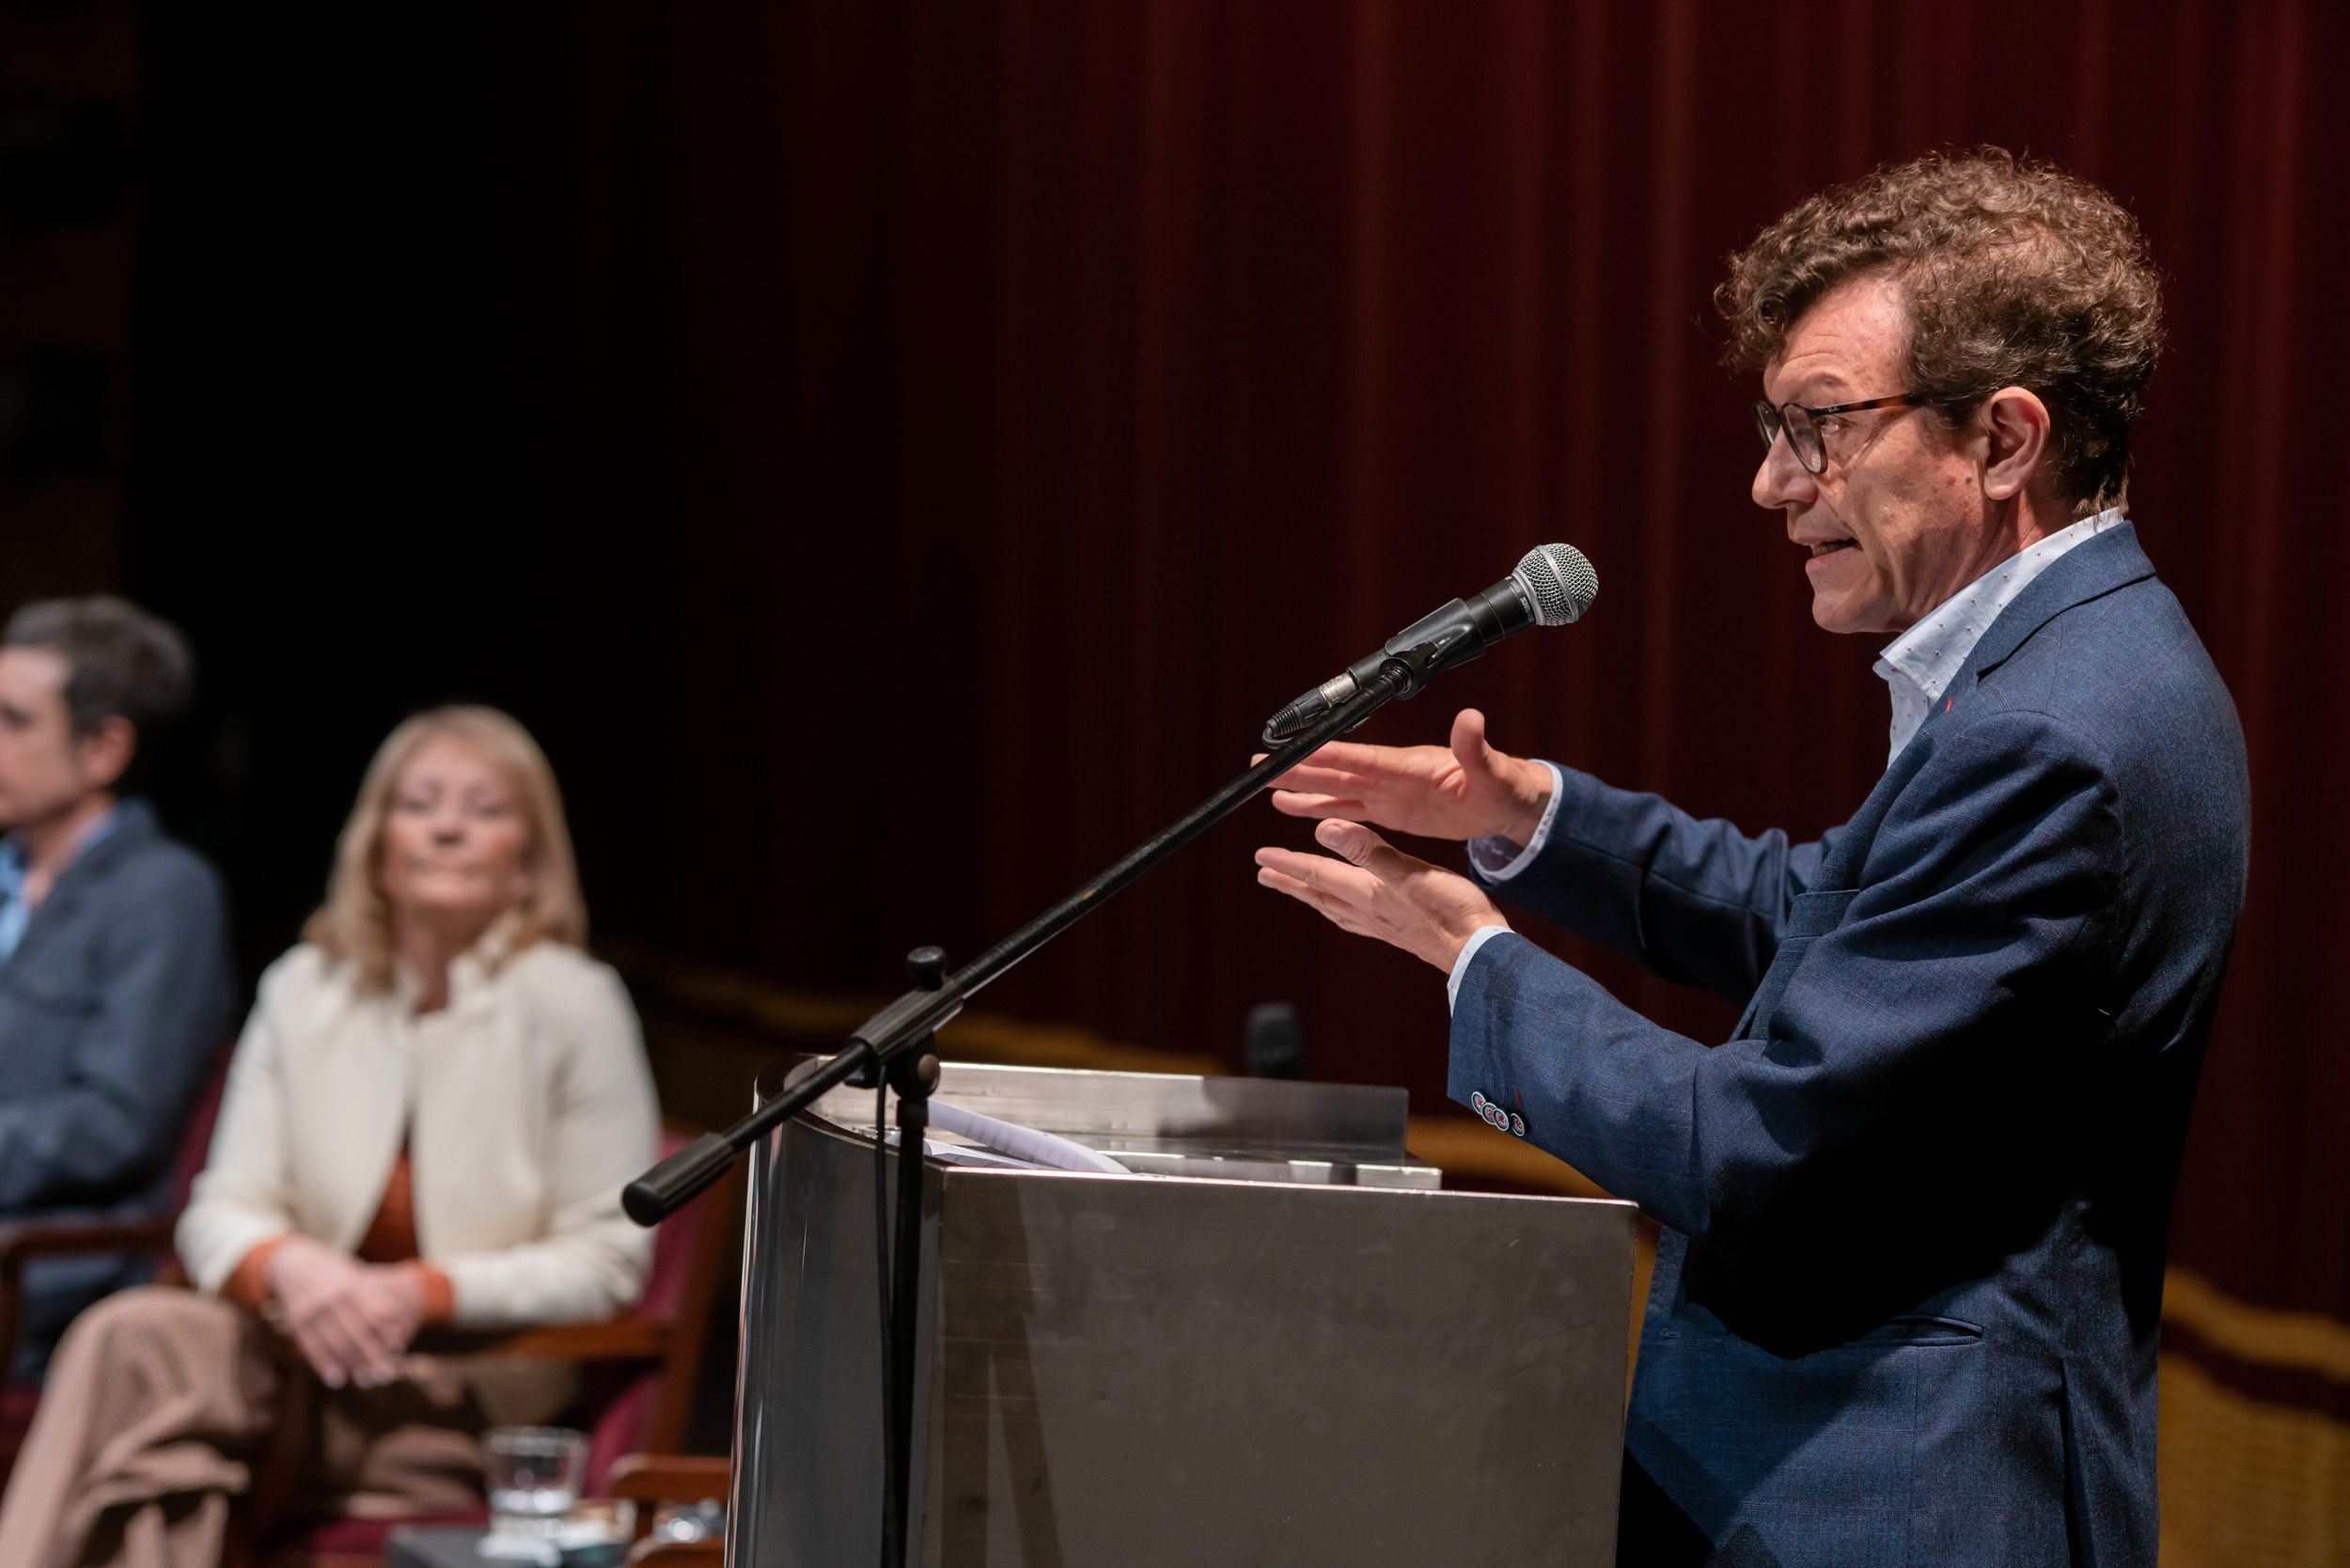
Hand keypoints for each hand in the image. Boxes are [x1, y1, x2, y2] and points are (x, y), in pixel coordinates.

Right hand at [266, 1237, 426, 1388]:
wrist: (294, 1263)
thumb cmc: (335, 1273)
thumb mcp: (355, 1276)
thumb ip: (375, 1296)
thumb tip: (399, 1320)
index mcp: (352, 1283)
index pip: (374, 1313)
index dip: (386, 1333)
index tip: (398, 1351)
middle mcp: (333, 1297)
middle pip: (357, 1332)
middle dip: (372, 1356)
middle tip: (385, 1375)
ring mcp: (313, 1309)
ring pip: (335, 1342)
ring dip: (352, 1365)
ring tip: (366, 1380)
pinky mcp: (297, 1320)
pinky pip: (313, 1346)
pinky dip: (325, 1364)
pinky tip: (337, 1379)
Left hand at [1255, 819, 1508, 971]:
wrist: (1480, 953)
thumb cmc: (1452, 912)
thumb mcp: (1410, 872)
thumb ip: (1368, 851)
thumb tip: (1325, 830)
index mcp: (1368, 893)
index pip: (1318, 874)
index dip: (1289, 863)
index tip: (1262, 856)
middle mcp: (1369, 912)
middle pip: (1320, 895)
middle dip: (1291, 882)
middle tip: (1265, 875)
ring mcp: (1384, 926)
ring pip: (1336, 909)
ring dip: (1313, 897)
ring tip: (1299, 891)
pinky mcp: (1400, 933)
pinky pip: (1357, 919)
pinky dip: (1342, 910)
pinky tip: (1351, 911)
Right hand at [1260, 708, 1551, 844]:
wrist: (1509, 803)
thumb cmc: (1503, 785)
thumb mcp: (1493, 770)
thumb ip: (1475, 747)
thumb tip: (1471, 716)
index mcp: (1412, 765)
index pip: (1362, 758)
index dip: (1328, 755)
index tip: (1295, 751)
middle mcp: (1393, 774)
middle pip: (1337, 771)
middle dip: (1299, 769)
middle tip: (1258, 766)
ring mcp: (1389, 791)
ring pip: (1336, 789)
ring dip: (1302, 789)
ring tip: (1266, 789)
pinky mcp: (1390, 810)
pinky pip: (1349, 809)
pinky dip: (1320, 809)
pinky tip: (1293, 808)